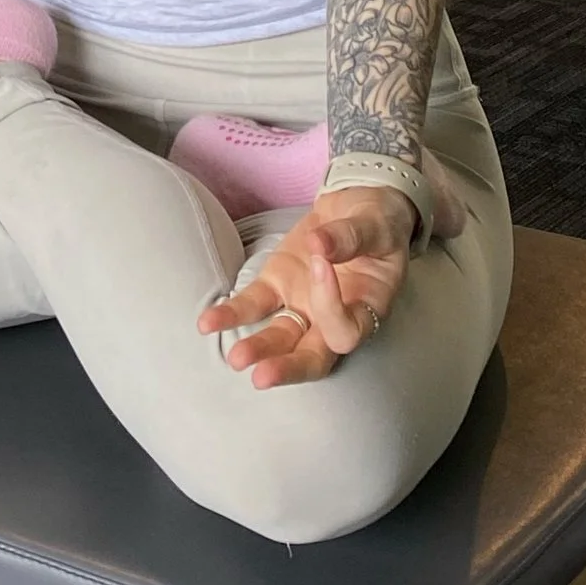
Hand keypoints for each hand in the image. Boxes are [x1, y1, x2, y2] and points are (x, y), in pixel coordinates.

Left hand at [199, 187, 415, 387]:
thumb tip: (320, 244)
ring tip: (234, 358)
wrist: (359, 207)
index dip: (330, 306)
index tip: (322, 262)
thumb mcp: (376, 226)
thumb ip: (351, 237)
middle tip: (262, 377)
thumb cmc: (377, 224)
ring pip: (279, 338)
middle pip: (312, 357)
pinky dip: (231, 314)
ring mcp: (302, 305)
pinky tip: (207, 323)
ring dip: (257, 348)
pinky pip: (253, 306)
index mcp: (367, 310)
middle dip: (287, 369)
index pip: (346, 330)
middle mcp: (332, 318)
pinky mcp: (277, 285)